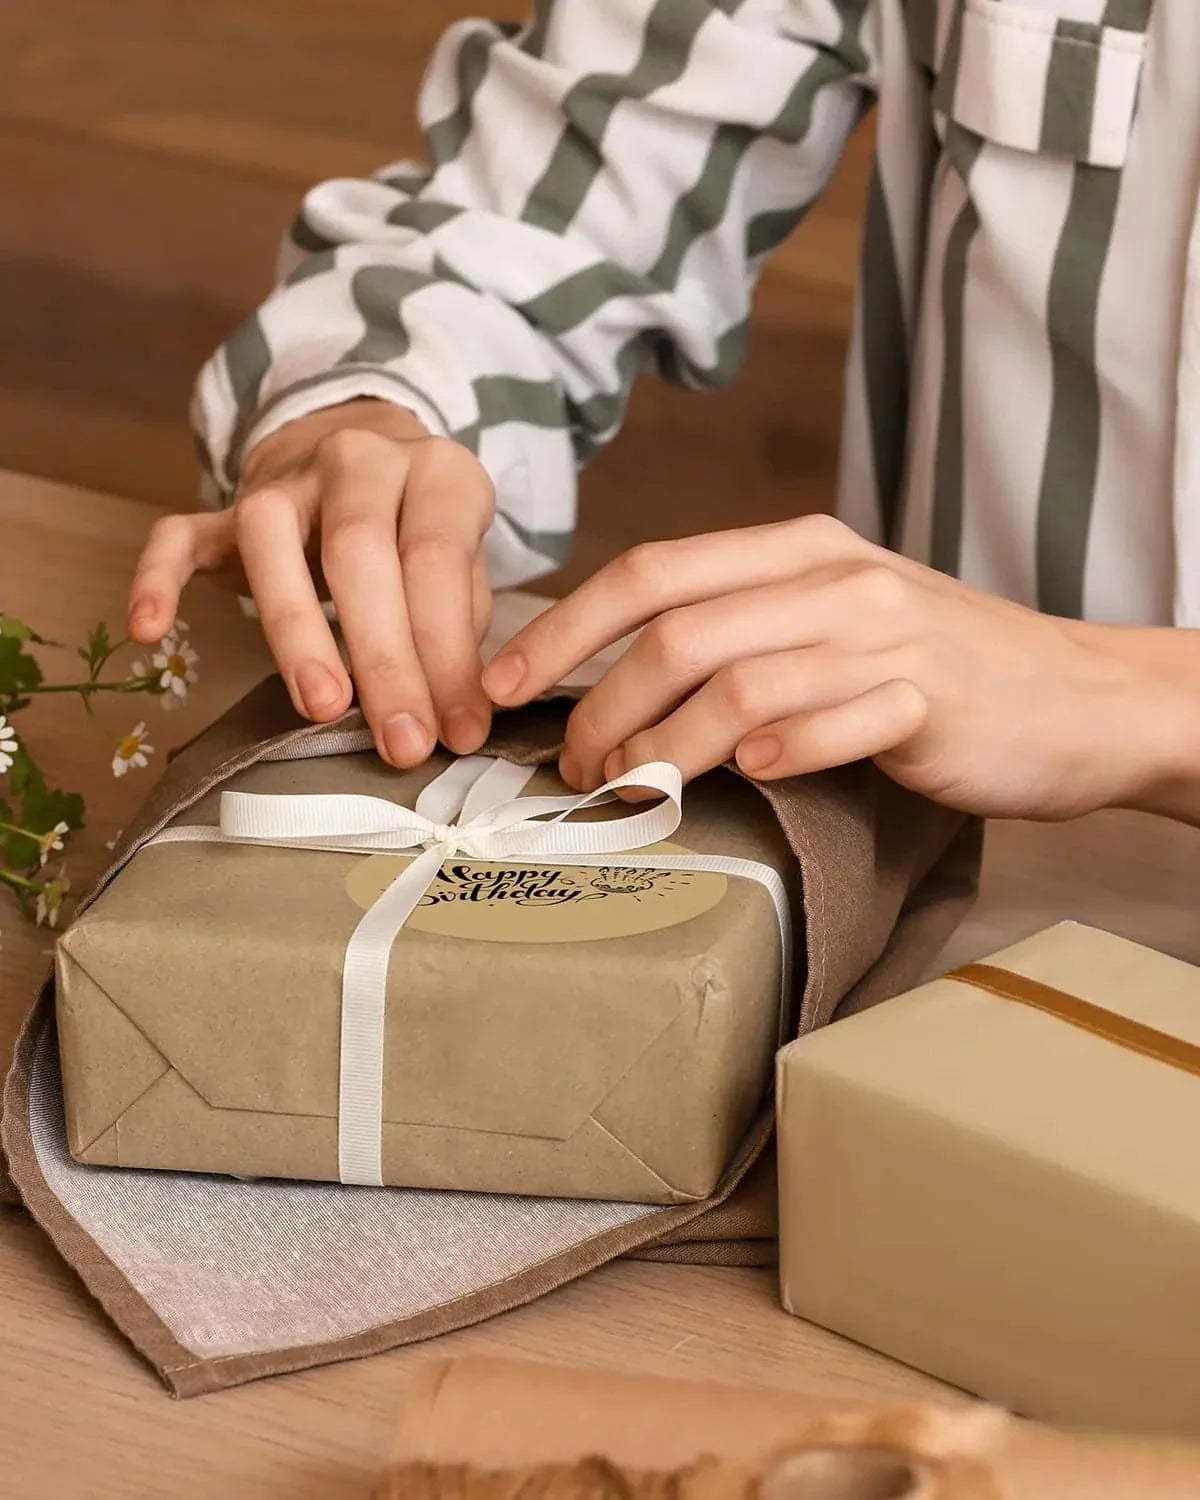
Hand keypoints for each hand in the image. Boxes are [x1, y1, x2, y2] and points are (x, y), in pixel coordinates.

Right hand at [128, 400, 494, 765]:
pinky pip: (178, 535)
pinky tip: (149, 630)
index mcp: (437, 472)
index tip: (461, 731)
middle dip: (385, 661)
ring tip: (323, 707)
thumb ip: (460, 628)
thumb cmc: (422, 535)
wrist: (362, 458)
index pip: (438, 561)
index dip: (450, 654)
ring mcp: (286, 481)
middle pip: (361, 555)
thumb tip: (460, 715)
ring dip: (297, 631)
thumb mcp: (466, 566)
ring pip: (272, 542)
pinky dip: (158, 578)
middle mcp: (360, 460)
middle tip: (403, 744)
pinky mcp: (224, 508)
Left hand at [481, 515, 1195, 820]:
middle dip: (600, 706)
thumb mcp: (834, 619)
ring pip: (738, 681)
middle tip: (571, 770)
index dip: (563, 629)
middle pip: (677, 631)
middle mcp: (833, 579)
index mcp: (797, 550)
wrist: (1078, 696)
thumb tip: (618, 684)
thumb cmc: (938, 668)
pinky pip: (833, 722)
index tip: (502, 683)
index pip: (651, 572)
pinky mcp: (930, 699)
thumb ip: (742, 631)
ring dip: (664, 745)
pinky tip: (744, 778)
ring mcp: (884, 636)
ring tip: (629, 790)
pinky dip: (776, 753)